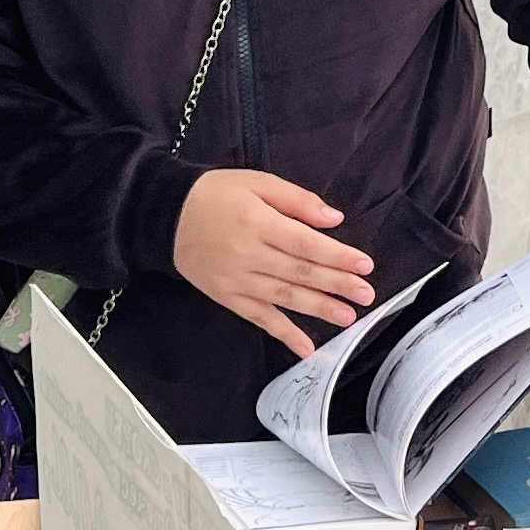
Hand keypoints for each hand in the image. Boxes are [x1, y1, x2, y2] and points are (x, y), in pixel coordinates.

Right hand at [173, 167, 377, 357]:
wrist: (163, 216)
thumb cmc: (213, 194)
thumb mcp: (256, 181)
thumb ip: (296, 200)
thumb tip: (333, 219)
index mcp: (257, 223)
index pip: (305, 244)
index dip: (336, 256)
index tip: (363, 265)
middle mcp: (248, 255)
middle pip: (300, 273)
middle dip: (337, 285)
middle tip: (366, 294)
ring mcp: (237, 280)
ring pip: (284, 299)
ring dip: (318, 310)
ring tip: (348, 317)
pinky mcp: (227, 297)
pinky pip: (259, 319)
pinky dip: (284, 334)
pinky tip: (306, 348)